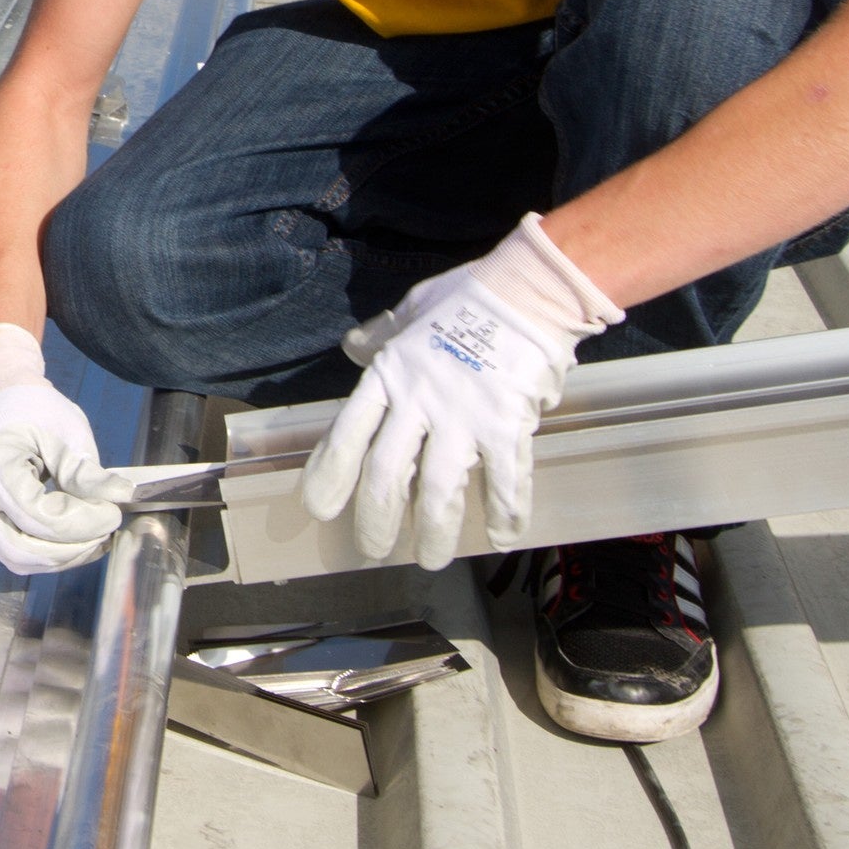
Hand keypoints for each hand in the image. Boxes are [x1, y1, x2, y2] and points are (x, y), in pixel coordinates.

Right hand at [0, 324, 126, 573]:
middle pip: (23, 550)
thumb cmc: (29, 405)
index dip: (84, 524)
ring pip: (14, 557)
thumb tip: (118, 500)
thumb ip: (86, 472)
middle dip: (70, 551)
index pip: (41, 518)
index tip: (113, 515)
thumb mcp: (65, 429)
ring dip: (57, 557)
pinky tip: (68, 540)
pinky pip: (7, 548)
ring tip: (90, 540)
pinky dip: (41, 550)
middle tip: (103, 535)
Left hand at [300, 214, 621, 569]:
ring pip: (439, 491)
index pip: (348, 433)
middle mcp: (419, 403)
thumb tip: (354, 346)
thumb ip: (380, 336)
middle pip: (388, 475)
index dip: (330, 475)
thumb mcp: (410, 311)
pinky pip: (504, 481)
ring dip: (432, 531)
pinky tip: (500, 537)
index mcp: (390, 376)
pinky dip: (503, 513)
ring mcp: (463, 418)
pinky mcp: (507, 427)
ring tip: (430, 559)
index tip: (320, 508)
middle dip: (376, 520)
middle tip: (372, 550)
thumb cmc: (467, 297)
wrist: (529, 290)